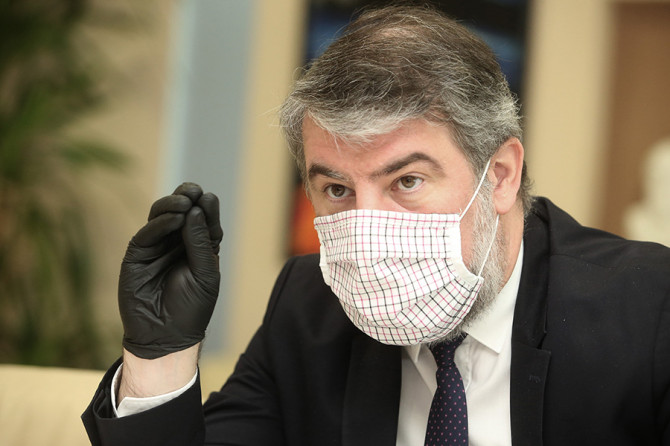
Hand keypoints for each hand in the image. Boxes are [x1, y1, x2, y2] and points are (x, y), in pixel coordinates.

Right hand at [118, 183, 222, 358]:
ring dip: (173, 205)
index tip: (208, 198)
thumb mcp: (204, 274)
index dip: (206, 207)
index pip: (204, 218)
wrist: (166, 336)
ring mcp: (157, 246)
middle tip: (193, 192)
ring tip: (184, 203)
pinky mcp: (138, 253)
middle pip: (182, 210)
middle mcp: (178, 242)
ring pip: (162, 215)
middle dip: (187, 198)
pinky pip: (148, 233)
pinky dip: (160, 223)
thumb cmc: (191, 308)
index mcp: (200, 246)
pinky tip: (172, 218)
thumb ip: (200, 242)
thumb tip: (195, 210)